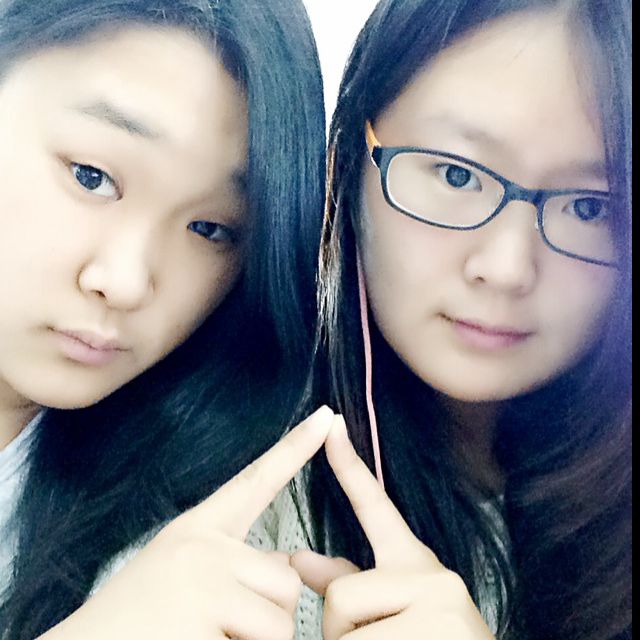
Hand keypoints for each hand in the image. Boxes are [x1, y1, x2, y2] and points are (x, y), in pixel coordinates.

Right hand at [40, 406, 334, 639]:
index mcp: (197, 530)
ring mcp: (203, 579)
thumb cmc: (134, 623)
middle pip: (286, 581)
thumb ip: (233, 564)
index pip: (256, 480)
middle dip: (267, 616)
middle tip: (215, 627)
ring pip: (281, 620)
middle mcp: (202, 545)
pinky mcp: (203, 617)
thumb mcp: (181, 574)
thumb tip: (291, 566)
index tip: (327, 415)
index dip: (295, 447)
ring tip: (206, 638)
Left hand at [292, 417, 494, 639]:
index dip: (349, 465)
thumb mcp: (392, 613)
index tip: (332, 422)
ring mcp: (439, 604)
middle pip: (339, 596)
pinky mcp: (437, 630)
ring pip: (343, 630)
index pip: (376, 507)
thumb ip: (348, 584)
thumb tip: (297, 559)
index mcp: (417, 565)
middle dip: (340, 631)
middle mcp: (433, 575)